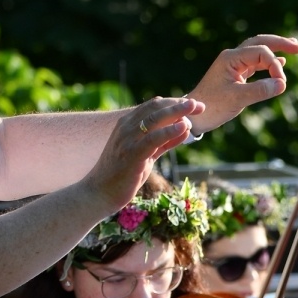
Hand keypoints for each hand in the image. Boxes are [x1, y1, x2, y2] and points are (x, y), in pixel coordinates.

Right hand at [84, 96, 205, 214]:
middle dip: (179, 104)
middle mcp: (126, 128)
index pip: (153, 106)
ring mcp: (127, 140)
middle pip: (156, 107)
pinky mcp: (131, 154)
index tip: (193, 105)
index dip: (174, 102)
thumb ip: (161, 143)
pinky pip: (153, 138)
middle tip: (199, 105)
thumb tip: (183, 130)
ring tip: (195, 109)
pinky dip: (170, 131)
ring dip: (177, 112)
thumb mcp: (144, 156)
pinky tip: (184, 128)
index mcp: (126, 125)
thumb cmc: (120, 177)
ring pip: (155, 118)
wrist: (98, 194)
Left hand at [186, 34, 297, 134]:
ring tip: (294, 48)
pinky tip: (281, 63)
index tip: (281, 83)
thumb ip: (259, 90)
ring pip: (258, 51)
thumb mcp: (236, 100)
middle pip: (260, 42)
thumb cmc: (211, 107)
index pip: (260, 52)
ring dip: (275, 50)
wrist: (193, 116)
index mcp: (231, 58)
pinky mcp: (235, 74)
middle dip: (279, 43)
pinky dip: (268, 63)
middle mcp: (232, 57)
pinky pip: (255, 64)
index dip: (274, 65)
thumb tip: (282, 84)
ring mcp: (233, 65)